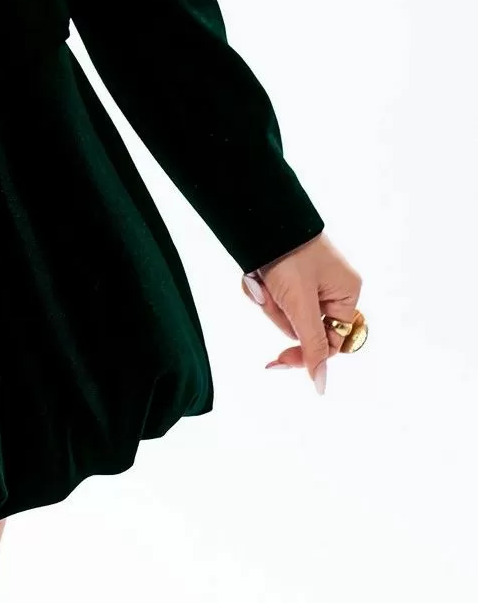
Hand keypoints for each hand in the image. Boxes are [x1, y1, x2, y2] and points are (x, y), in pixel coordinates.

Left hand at [239, 232, 362, 391]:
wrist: (262, 217)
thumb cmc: (288, 258)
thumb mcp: (300, 305)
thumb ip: (312, 346)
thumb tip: (321, 385)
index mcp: (347, 294)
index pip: (330, 341)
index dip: (304, 353)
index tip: (277, 361)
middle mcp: (333, 288)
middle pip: (304, 326)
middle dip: (280, 314)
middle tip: (269, 295)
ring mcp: (310, 279)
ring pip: (285, 311)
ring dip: (268, 300)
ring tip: (262, 278)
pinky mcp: (289, 272)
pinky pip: (274, 294)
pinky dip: (261, 288)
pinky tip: (256, 274)